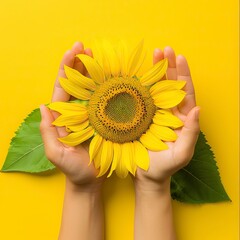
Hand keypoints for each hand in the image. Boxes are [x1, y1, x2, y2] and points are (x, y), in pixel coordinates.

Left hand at [40, 42, 104, 190]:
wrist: (90, 180)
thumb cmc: (74, 169)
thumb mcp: (56, 153)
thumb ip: (48, 132)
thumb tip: (43, 107)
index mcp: (63, 117)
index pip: (63, 88)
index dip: (66, 68)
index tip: (72, 51)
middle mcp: (76, 112)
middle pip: (76, 83)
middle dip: (79, 63)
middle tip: (85, 46)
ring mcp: (91, 115)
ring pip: (90, 88)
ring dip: (92, 71)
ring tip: (96, 54)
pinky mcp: (104, 120)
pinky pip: (104, 100)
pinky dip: (106, 87)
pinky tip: (111, 75)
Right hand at [134, 46, 199, 190]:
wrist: (148, 175)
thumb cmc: (165, 167)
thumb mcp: (182, 154)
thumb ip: (192, 133)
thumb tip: (198, 109)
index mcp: (182, 119)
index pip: (185, 93)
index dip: (183, 75)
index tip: (179, 58)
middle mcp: (169, 112)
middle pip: (171, 86)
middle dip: (169, 67)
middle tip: (164, 50)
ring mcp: (155, 114)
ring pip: (157, 88)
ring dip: (156, 71)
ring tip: (154, 54)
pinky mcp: (141, 117)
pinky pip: (142, 98)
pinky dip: (141, 84)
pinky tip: (138, 73)